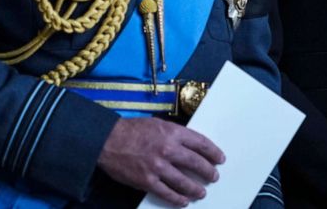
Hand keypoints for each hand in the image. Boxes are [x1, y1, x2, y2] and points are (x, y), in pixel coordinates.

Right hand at [97, 117, 224, 206]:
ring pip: (184, 182)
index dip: (213, 152)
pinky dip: (178, 199)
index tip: (219, 158)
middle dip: (208, 172)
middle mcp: (167, 149)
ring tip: (201, 192)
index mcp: (171, 132)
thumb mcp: (156, 124)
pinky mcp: (147, 181)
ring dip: (196, 189)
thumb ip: (173, 134)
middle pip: (196, 164)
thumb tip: (189, 146)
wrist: (107, 140)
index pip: (200, 143)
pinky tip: (183, 201)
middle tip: (213, 176)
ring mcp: (158, 167)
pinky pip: (167, 193)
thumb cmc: (130, 130)